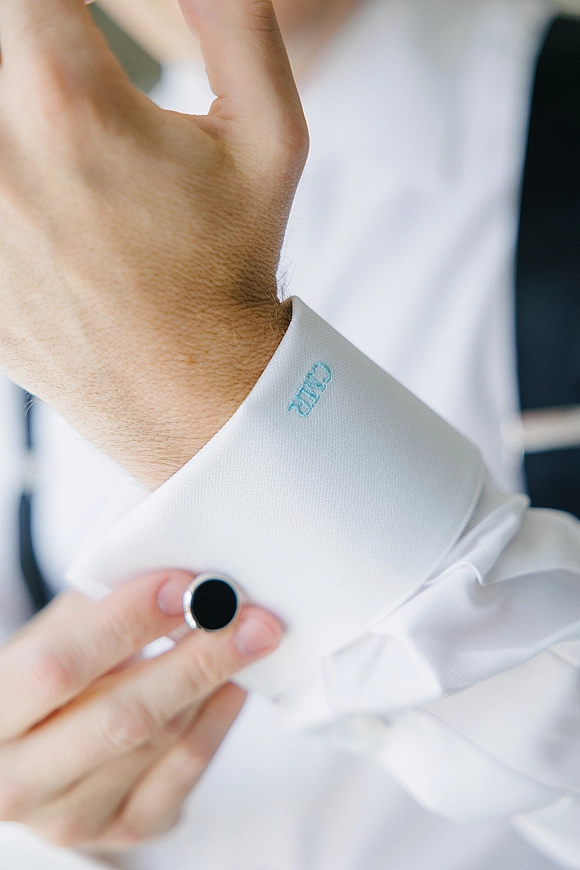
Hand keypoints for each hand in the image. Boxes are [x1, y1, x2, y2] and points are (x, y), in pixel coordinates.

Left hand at [0, 0, 307, 485]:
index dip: (54, 6)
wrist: (187, 388)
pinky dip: (9, 178)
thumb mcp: (270, 140)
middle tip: (66, 86)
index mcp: (68, 102)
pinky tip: (48, 209)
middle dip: (30, 50)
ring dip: (16, 115)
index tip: (74, 26)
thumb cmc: (231, 267)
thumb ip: (237, 20)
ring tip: (67, 154)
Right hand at [0, 570, 281, 848]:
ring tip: (248, 636)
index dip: (125, 623)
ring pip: (163, 741)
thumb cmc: (39, 683)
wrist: (28, 756)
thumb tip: (176, 574)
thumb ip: (96, 606)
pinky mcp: (124, 828)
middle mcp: (22, 780)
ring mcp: (74, 816)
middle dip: (195, 659)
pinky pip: (186, 772)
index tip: (182, 587)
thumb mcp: (44, 638)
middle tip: (248, 618)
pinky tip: (234, 683)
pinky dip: (218, 720)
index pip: (59, 667)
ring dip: (215, 681)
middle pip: (123, 718)